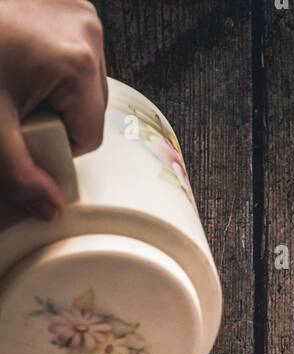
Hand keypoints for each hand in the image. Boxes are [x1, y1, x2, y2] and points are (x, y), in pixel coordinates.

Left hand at [0, 0, 105, 216]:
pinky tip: (22, 58)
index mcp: (77, 63)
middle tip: (17, 103)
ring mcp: (79, 14)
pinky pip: (76, 54)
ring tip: (17, 78)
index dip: (55, 143)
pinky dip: (52, 65)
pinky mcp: (69, 6)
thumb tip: (51, 209)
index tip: (24, 129)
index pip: (89, 136)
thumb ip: (19, 174)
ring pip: (86, 83)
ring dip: (56, 92)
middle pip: (91, 108)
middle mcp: (86, 33)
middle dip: (57, 115)